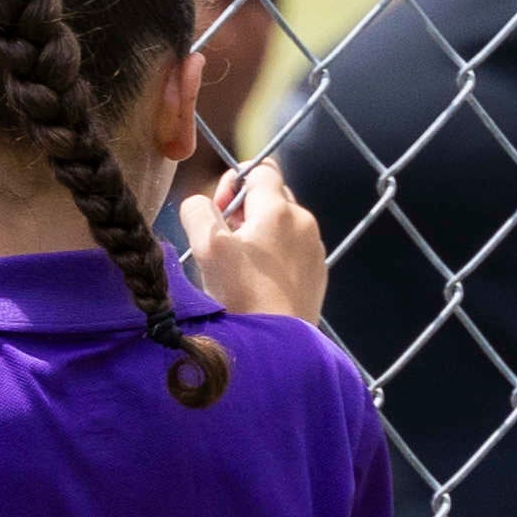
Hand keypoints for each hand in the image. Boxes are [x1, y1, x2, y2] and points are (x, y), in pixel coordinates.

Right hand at [200, 156, 333, 329]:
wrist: (277, 345)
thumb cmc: (241, 295)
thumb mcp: (207, 248)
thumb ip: (197, 212)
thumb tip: (200, 203)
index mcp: (279, 210)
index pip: (260, 171)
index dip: (234, 183)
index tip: (219, 213)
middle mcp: (304, 222)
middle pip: (272, 197)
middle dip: (246, 212)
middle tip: (227, 244)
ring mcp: (315, 248)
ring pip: (282, 225)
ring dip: (260, 236)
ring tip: (241, 269)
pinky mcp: (318, 273)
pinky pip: (293, 251)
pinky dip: (274, 257)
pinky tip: (259, 284)